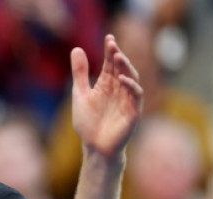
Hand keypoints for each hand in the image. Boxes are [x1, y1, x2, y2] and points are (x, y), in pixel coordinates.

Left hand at [71, 35, 143, 158]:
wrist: (95, 147)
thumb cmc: (89, 123)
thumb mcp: (80, 94)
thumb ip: (80, 73)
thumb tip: (76, 48)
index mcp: (107, 84)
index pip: (111, 63)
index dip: (110, 50)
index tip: (108, 37)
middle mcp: (119, 89)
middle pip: (121, 68)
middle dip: (118, 56)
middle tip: (112, 44)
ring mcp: (128, 100)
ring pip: (131, 78)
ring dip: (126, 67)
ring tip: (117, 56)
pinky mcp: (133, 112)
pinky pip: (136, 96)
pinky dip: (130, 87)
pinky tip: (121, 79)